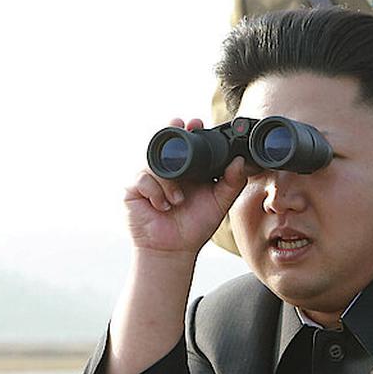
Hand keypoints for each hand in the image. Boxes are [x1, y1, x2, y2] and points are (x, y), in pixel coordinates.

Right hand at [124, 118, 248, 255]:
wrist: (174, 250)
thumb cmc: (195, 226)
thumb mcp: (219, 203)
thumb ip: (232, 182)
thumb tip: (238, 160)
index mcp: (187, 170)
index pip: (186, 144)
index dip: (189, 131)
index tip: (197, 123)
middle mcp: (167, 170)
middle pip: (165, 144)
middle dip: (172, 133)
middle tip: (181, 125)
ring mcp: (149, 178)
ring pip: (155, 162)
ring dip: (169, 179)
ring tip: (178, 200)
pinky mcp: (134, 189)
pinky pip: (143, 179)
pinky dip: (156, 192)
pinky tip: (164, 206)